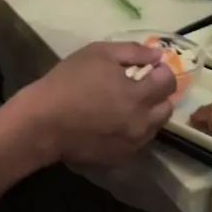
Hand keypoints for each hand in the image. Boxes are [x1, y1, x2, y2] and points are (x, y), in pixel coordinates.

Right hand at [20, 41, 174, 167]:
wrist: (42, 122)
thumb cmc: (68, 82)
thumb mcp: (98, 53)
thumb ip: (132, 52)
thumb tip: (157, 55)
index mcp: (139, 95)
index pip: (168, 83)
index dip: (161, 72)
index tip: (149, 69)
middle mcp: (142, 123)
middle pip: (166, 109)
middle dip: (157, 95)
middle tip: (137, 87)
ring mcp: (131, 145)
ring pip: (152, 128)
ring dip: (145, 115)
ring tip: (122, 106)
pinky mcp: (118, 160)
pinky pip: (134, 144)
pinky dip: (129, 132)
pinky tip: (110, 124)